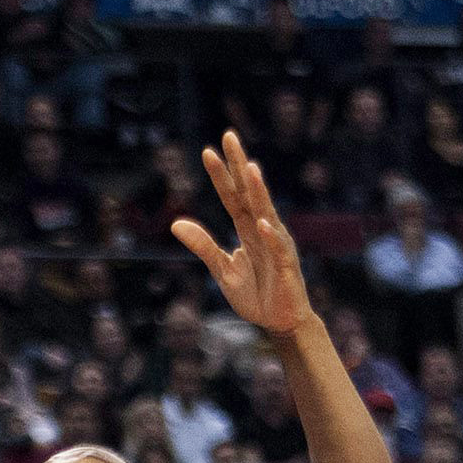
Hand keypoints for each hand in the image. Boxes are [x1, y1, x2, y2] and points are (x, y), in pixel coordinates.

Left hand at [173, 131, 317, 334]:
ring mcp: (277, 246)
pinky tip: (263, 222)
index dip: (220, 176)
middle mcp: (264, 231)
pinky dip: (271, 236)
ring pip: (267, 213)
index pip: (232, 197)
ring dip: (259, 192)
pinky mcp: (286, 267)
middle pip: (250, 194)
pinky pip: (278, 249)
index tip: (207, 151)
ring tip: (250, 169)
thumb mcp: (222, 271)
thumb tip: (176, 223)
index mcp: (248, 231)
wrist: (280, 324)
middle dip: (240, 167)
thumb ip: (203, 246)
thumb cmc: (256, 296)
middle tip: (230, 137)